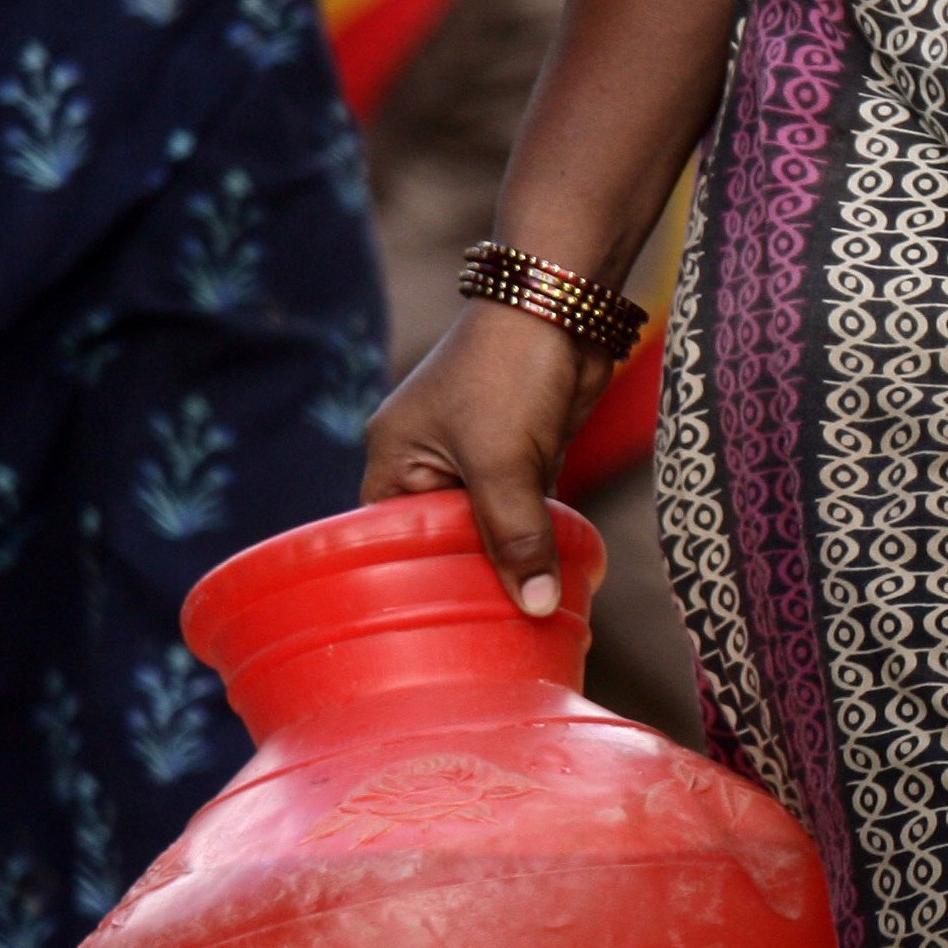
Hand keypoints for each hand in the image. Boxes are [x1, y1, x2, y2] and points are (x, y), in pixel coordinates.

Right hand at [360, 300, 610, 615]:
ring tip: (521, 621)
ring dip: (507, 563)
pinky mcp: (518, 458)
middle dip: (466, 578)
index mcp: (395, 457)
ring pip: (485, 529)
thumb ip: (516, 535)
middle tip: (487, 635)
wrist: (563, 312)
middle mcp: (425, 461)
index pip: (385, 535)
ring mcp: (473, 460)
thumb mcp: (504, 463)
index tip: (434, 625)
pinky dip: (533, 541)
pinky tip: (550, 580)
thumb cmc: (510, 374)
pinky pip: (519, 515)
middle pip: (439, 539)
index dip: (406, 579)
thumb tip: (536, 605)